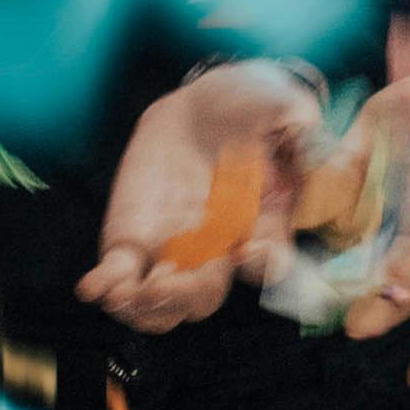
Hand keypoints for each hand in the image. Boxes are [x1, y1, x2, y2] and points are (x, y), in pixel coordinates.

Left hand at [78, 61, 331, 331]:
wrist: (203, 102)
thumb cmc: (254, 105)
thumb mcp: (286, 108)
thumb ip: (304, 132)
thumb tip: (315, 154)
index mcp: (264, 228)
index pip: (268, 266)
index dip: (262, 267)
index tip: (249, 249)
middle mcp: (220, 251)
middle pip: (204, 297)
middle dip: (186, 296)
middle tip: (169, 280)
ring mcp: (174, 250)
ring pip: (161, 303)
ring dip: (145, 307)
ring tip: (130, 292)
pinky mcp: (134, 239)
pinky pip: (120, 274)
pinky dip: (106, 287)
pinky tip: (94, 285)